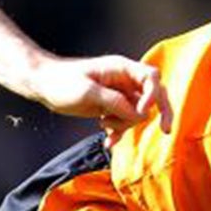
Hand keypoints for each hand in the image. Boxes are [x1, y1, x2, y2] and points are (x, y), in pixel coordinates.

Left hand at [25, 54, 170, 137]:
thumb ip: (114, 102)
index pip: (151, 78)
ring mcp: (119, 94)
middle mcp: (124, 80)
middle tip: (166, 130)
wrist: (44, 86)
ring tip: (103, 124)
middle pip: (154, 95)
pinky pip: (125, 122)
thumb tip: (138, 114)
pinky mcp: (111, 107)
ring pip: (138, 113)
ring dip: (125, 125)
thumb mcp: (87, 92)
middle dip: (160, 112)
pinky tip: (108, 142)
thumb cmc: (62, 82)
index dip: (154, 95)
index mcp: (121, 68)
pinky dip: (119, 132)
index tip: (144, 111)